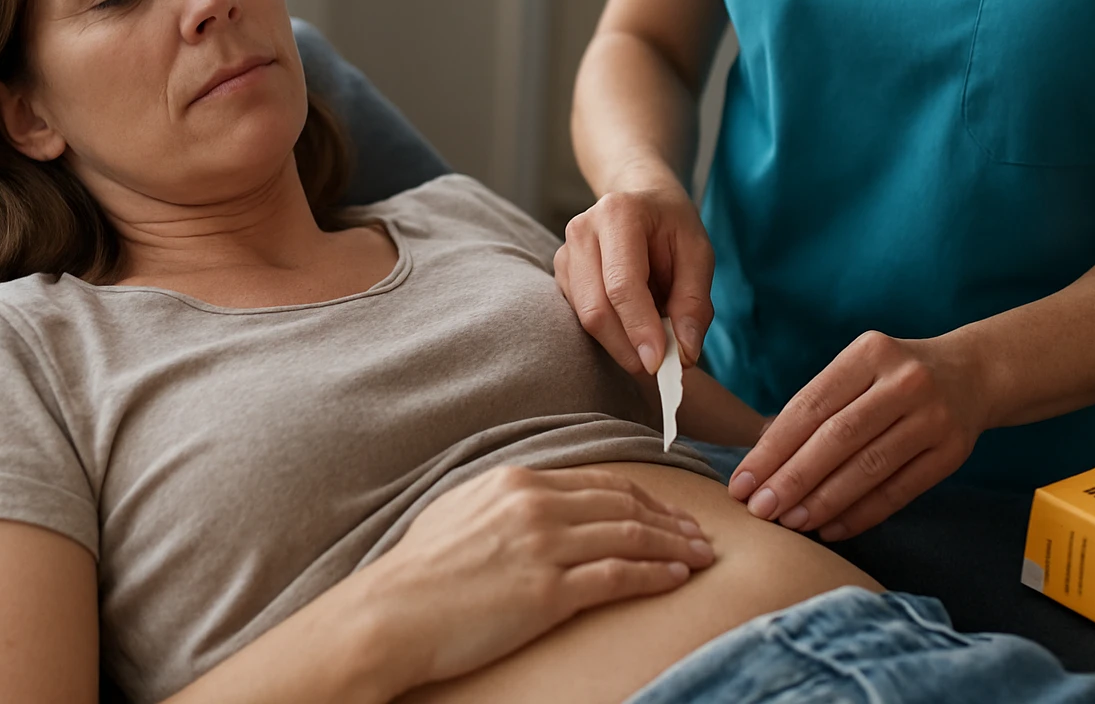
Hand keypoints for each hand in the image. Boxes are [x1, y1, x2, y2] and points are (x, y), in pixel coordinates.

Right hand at [365, 466, 715, 688]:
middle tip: (700, 531)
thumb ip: (506, 501)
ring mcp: (544, 546)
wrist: (392, 614)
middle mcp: (535, 504)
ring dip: (675, 545)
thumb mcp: (462, 511)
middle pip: (624, 504)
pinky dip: (655, 574)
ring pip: (630, 535)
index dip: (645, 496)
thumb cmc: (419, 571)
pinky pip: (618, 576)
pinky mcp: (548, 591)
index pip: (601, 482)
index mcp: (517, 481)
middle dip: (670, 518)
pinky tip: (677, 578)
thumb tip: (537, 501)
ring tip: (702, 555)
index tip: (669, 510)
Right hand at [553, 185, 713, 373]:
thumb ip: (694, 302)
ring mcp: (565, 254)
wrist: (639, 200)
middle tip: (659, 369)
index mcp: (618, 214)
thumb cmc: (671, 225)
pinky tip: (632, 329)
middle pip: (596, 308)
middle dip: (628, 347)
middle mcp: (582, 231)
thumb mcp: (698, 253)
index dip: (639, 329)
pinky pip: (580, 318)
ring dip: (620, 344)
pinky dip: (609, 335)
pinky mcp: (560, 275)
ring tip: (652, 344)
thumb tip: (684, 353)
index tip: (658, 363)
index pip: (622, 285)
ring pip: (585, 318)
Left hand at [728, 331, 987, 539]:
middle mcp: (904, 381)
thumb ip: (817, 406)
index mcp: (869, 353)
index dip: (772, 448)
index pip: (810, 406)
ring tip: (790, 522)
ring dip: (823, 501)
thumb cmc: (892, 377)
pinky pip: (898, 491)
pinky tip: (830, 528)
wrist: (972, 374)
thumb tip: (761, 459)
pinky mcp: (952, 452)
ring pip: (868, 468)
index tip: (742, 481)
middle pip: (837, 438)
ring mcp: (933, 417)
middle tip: (760, 509)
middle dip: (792, 478)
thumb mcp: (858, 369)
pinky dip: (861, 514)